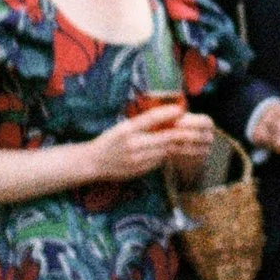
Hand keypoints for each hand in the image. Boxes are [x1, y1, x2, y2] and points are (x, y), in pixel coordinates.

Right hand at [87, 102, 215, 183]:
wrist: (93, 162)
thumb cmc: (109, 141)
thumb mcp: (122, 127)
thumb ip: (141, 123)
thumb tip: (165, 115)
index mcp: (127, 129)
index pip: (151, 118)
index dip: (168, 113)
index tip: (180, 109)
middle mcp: (132, 144)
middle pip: (163, 137)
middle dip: (177, 132)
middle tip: (186, 126)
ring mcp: (137, 159)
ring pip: (164, 150)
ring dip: (171, 144)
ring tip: (176, 138)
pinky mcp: (139, 170)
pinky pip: (159, 161)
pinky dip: (164, 155)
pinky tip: (162, 151)